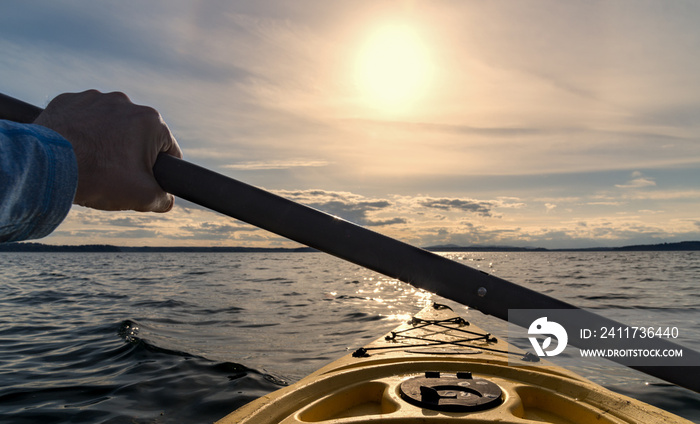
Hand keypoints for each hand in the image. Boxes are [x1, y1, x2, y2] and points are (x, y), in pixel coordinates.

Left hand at [34, 90, 182, 211]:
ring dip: (107, 142)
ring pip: (110, 126)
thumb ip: (164, 199)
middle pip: (138, 136)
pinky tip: (76, 151)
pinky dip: (82, 133)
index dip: (161, 171)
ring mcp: (94, 98)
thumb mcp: (143, 197)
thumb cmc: (98, 177)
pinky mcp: (68, 101)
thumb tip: (166, 200)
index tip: (145, 182)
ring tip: (92, 164)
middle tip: (115, 176)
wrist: (46, 166)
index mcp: (150, 121)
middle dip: (131, 155)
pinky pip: (83, 118)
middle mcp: (125, 102)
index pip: (169, 150)